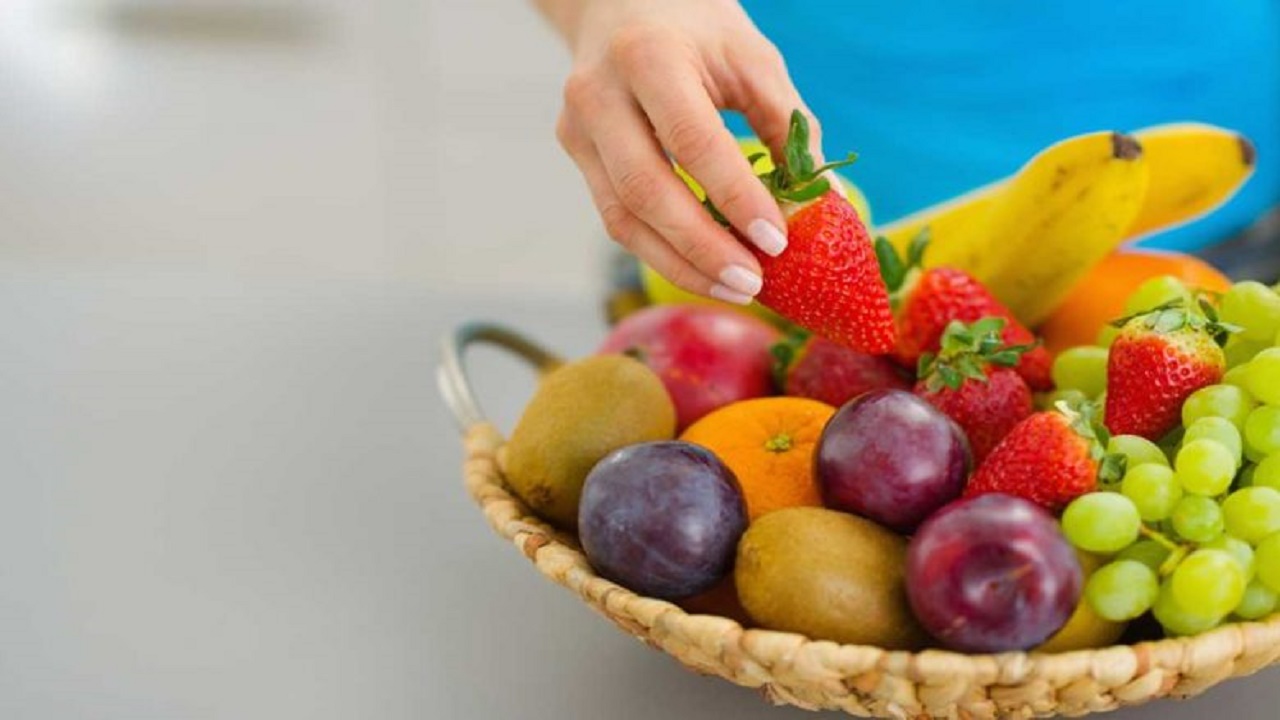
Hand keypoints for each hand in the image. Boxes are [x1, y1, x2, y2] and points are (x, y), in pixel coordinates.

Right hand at [550, 0, 818, 303]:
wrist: (621, 2)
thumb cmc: (698, 29)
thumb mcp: (752, 59)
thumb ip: (787, 126)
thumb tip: (823, 202)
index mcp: (649, 57)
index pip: (692, 140)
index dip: (735, 196)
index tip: (777, 241)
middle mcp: (599, 93)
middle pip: (645, 190)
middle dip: (702, 247)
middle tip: (753, 283)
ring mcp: (577, 127)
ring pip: (623, 218)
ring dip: (680, 264)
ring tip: (734, 289)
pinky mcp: (574, 152)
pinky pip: (616, 217)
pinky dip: (661, 251)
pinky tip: (703, 270)